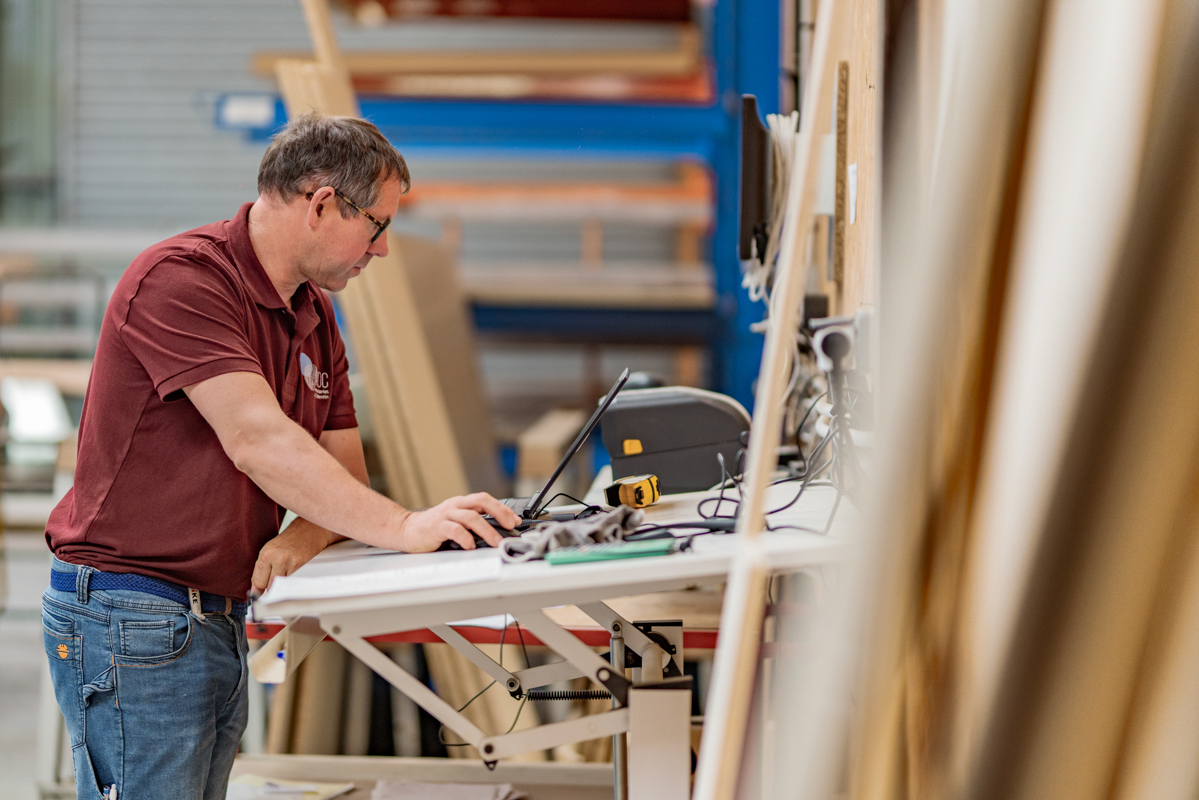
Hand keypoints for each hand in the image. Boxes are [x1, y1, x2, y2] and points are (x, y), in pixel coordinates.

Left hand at [252, 518, 341, 592]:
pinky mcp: (304, 567)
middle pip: (270, 587)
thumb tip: (256, 592)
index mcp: (266, 554)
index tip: (261, 593)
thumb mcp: (270, 551)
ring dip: (283, 586)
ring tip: (287, 574)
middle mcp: (278, 559)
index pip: (258, 582)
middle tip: (277, 579)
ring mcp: (292, 564)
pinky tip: (295, 573)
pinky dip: (293, 582)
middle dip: (272, 587)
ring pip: (282, 587)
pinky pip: (294, 583)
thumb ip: (261, 571)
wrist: (310, 530)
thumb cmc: (290, 541)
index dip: (259, 589)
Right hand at [396, 493, 521, 551]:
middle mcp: (455, 505)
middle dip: (499, 513)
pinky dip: (465, 538)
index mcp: (462, 503)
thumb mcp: (456, 522)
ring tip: (496, 542)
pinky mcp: (436, 526)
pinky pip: (454, 530)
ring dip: (487, 530)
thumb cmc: (434, 528)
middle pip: (481, 501)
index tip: (516, 520)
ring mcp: (446, 515)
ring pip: (471, 517)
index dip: (502, 508)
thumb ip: (473, 524)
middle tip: (511, 526)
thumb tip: (498, 534)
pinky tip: (471, 546)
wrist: (406, 530)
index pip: (486, 500)